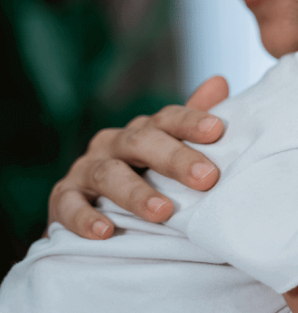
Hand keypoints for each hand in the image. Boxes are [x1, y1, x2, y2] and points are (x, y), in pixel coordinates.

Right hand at [46, 76, 228, 239]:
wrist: (95, 211)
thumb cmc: (146, 177)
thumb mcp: (172, 150)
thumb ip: (192, 122)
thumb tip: (219, 81)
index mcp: (144, 131)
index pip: (168, 119)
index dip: (191, 121)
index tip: (217, 130)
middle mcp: (114, 143)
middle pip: (142, 143)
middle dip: (175, 159)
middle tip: (206, 178)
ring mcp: (86, 169)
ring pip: (109, 175)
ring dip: (136, 194)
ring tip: (163, 212)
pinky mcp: (62, 198)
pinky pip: (69, 205)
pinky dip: (85, 217)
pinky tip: (105, 231)